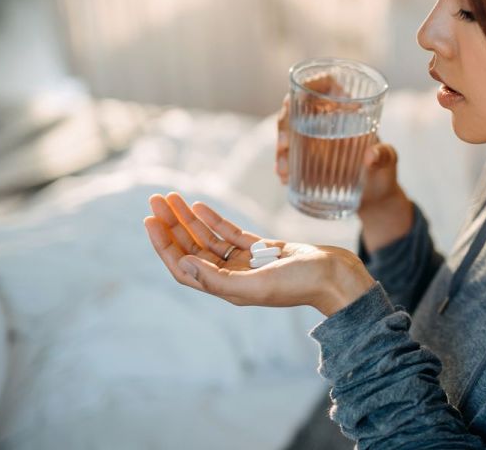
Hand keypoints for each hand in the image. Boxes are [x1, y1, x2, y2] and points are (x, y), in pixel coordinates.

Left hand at [144, 192, 376, 315]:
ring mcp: (247, 262)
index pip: (184, 266)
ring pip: (209, 238)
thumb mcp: (257, 285)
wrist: (336, 276)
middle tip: (156, 199)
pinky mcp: (263, 249)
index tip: (150, 221)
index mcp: (227, 289)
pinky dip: (214, 219)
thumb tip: (182, 264)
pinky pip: (230, 233)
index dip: (164, 245)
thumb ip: (218, 279)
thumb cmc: (301, 284)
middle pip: (192, 248)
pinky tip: (200, 205)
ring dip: (189, 218)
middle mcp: (232, 276)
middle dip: (172, 224)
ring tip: (172, 197)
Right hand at [275, 74, 409, 217]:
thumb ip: (385, 156)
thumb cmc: (385, 172)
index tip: (299, 94)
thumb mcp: (389, 161)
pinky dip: (283, 166)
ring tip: (284, 170)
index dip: (311, 82)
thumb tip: (371, 156)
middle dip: (285, 123)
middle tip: (285, 144)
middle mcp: (326, 121)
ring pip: (288, 133)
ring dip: (281, 149)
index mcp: (347, 110)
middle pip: (297, 108)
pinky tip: (283, 178)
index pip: (326, 84)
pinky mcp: (306, 161)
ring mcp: (313, 141)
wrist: (376, 200)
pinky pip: (288, 158)